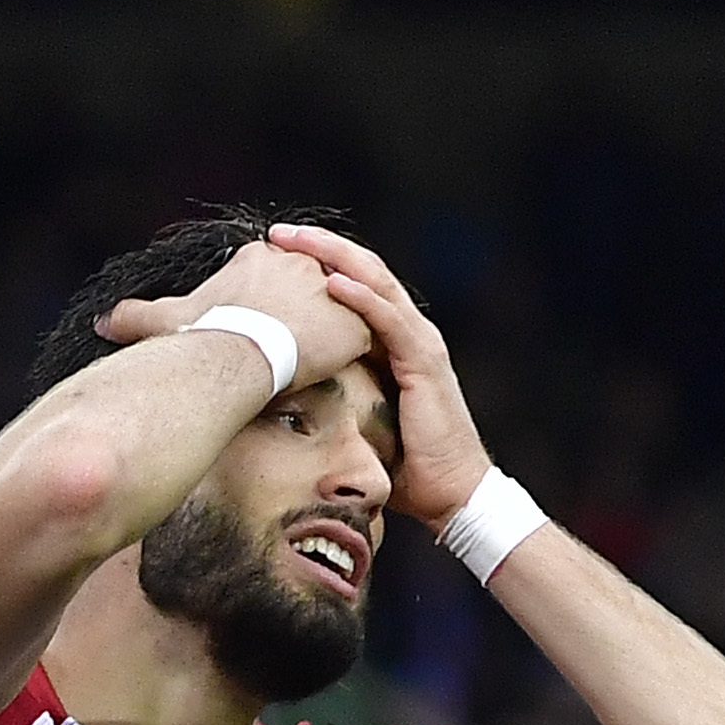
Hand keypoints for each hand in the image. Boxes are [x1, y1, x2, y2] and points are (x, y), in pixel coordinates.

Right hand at [96, 237, 371, 391]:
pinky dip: (345, 356)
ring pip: (332, 312)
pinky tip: (328, 378)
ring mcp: (331, 288)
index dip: (261, 310)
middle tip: (286, 355)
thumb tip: (102, 322)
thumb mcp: (163, 322)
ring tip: (308, 369)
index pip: (268, 277)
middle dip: (299, 319)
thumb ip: (134, 317)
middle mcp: (300, 260)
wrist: (235, 357)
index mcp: (259, 256)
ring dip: (324, 335)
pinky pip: (357, 337)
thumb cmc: (198, 339)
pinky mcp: (355, 320)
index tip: (255, 335)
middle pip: (305, 291)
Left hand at [266, 222, 493, 527]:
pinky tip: (332, 283)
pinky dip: (361, 300)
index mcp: (392, 341)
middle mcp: (409, 332)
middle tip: (279, 232)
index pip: (354, 288)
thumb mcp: (356, 417)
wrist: (449, 491)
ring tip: (299, 242)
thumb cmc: (402, 463)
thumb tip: (282, 393)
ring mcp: (420, 343)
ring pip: (376, 285)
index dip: (318, 264)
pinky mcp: (424, 364)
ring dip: (336, 259)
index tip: (276, 252)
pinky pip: (390, 322)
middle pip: (363, 274)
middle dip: (321, 248)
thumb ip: (333, 394)